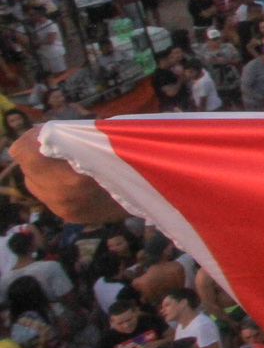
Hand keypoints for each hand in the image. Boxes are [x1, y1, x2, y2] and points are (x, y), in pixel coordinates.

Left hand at [8, 130, 126, 223]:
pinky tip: (74, 176)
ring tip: (68, 160)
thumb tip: (45, 133)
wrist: (155, 199)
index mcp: (69, 179)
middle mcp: (60, 197)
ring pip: (33, 181)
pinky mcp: (66, 216)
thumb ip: (73, 138)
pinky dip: (54, 181)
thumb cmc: (135, 162)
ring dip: (46, 168)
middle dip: (40, 152)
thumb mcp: (107, 141)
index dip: (33, 137)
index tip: (51, 131)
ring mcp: (62, 209)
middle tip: (61, 142)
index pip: (24, 153)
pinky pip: (46, 193)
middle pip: (27, 166)